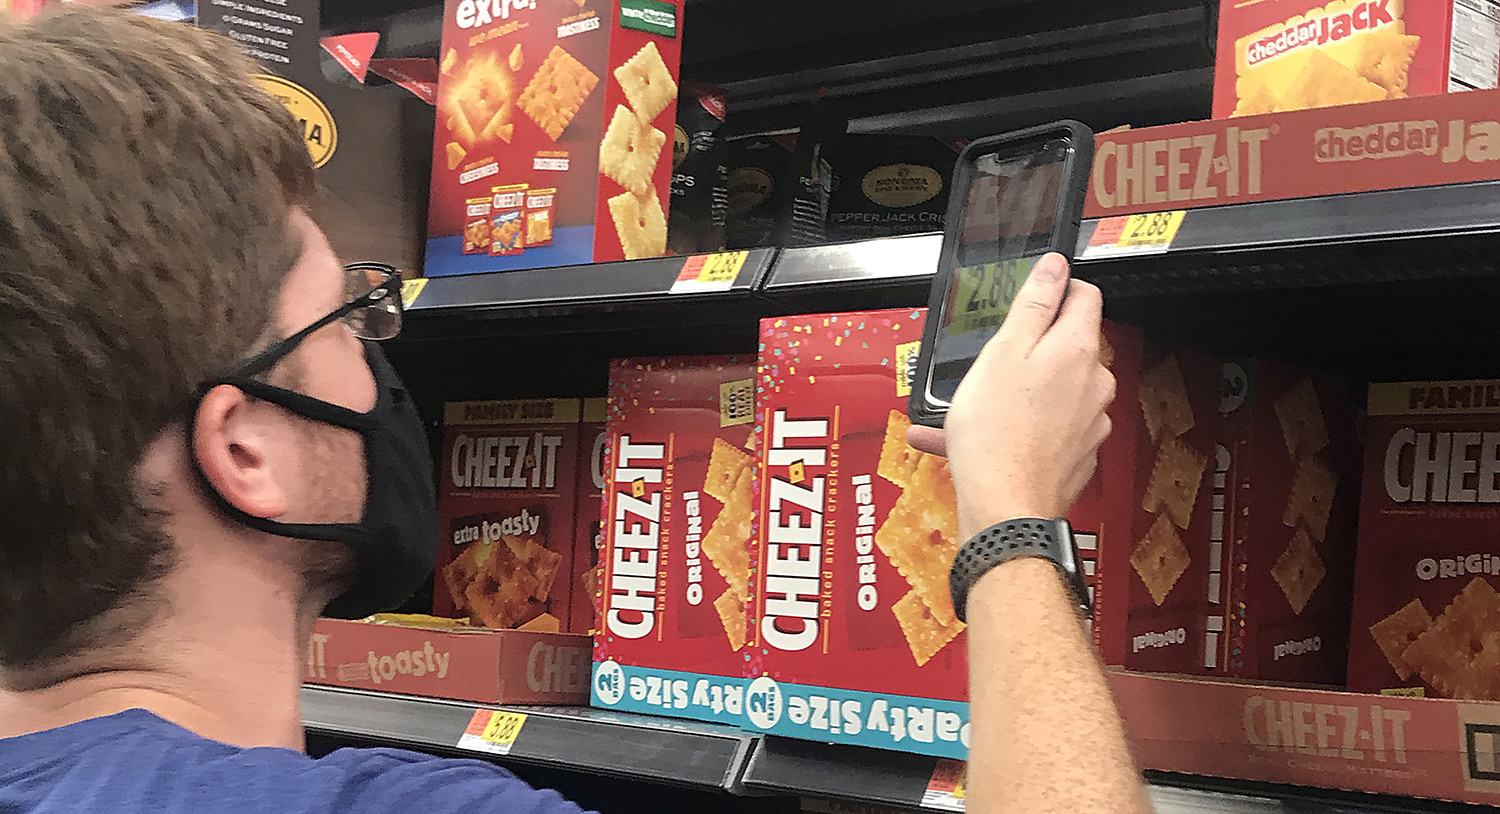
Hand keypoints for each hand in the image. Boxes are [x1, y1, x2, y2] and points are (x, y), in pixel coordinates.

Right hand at [908, 253, 1114, 538]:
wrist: (1005, 507)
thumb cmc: (996, 434)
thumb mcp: (1002, 353)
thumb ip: (1033, 305)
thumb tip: (1054, 267)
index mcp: (1077, 349)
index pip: (1085, 295)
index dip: (1056, 290)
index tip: (1030, 299)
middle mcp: (1095, 382)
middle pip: (1070, 344)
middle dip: (1034, 347)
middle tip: (994, 362)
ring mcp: (1091, 420)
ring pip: (1058, 389)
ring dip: (1024, 390)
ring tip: (978, 407)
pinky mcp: (1079, 452)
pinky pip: (1051, 426)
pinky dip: (1023, 425)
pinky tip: (986, 437)